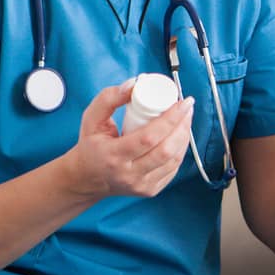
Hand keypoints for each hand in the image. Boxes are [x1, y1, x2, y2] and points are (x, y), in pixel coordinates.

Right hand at [63, 81, 194, 199]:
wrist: (87, 179)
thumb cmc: (91, 146)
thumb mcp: (91, 119)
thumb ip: (109, 98)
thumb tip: (134, 84)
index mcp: (113, 156)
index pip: (149, 137)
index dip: (171, 118)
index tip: (182, 102)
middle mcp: (129, 174)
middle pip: (166, 150)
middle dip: (182, 126)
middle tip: (186, 107)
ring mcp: (141, 185)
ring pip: (173, 160)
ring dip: (184, 136)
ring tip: (185, 118)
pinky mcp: (150, 190)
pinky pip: (173, 168)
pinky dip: (180, 149)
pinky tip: (180, 135)